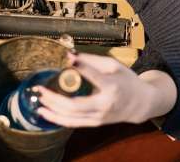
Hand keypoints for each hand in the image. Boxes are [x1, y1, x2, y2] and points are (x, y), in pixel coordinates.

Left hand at [35, 53, 155, 126]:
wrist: (140, 103)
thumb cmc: (127, 81)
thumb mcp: (115, 66)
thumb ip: (93, 60)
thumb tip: (70, 55)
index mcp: (112, 86)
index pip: (95, 77)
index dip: (82, 67)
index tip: (69, 58)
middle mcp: (105, 104)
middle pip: (75, 105)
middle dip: (54, 98)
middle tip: (40, 88)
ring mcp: (99, 116)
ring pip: (71, 117)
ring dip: (52, 111)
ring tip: (39, 102)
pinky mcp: (96, 123)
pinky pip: (73, 124)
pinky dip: (58, 119)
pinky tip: (47, 113)